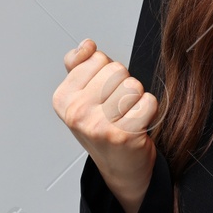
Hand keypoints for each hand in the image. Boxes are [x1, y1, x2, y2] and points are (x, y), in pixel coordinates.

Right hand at [52, 39, 158, 212]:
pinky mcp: (124, 136)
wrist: (120, 167)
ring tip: (127, 115)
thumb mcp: (82, 96)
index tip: (101, 95)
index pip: (97, 58)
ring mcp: (99, 126)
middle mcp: (77, 113)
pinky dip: (149, 110)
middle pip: (117, 69)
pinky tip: (137, 124)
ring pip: (133, 85)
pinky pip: (149, 101)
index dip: (106, 73)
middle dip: (122, 84)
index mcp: (63, 99)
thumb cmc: (102, 128)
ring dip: (136, 98)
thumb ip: (79, 65)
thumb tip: (86, 45)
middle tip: (116, 107)